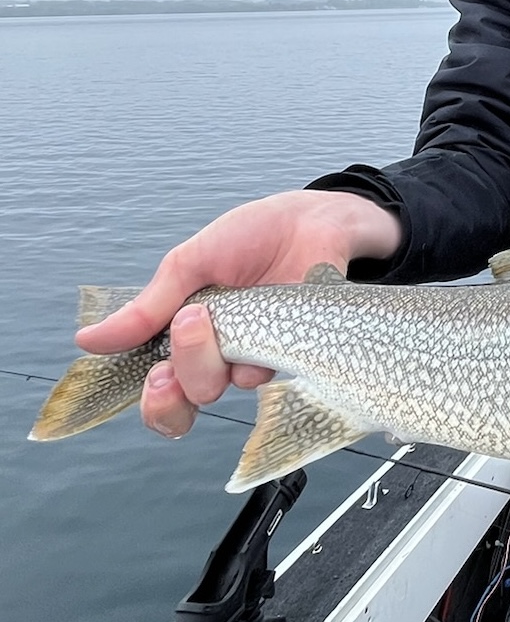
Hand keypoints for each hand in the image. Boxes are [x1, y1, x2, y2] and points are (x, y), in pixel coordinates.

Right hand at [75, 190, 401, 438]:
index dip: (154, 400)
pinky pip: (273, 369)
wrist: (309, 220)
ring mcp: (259, 355)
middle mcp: (220, 356)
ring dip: (219, 352)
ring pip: (228, 386)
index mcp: (186, 339)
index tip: (154, 377)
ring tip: (231, 307)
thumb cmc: (248, 238)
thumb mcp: (189, 264)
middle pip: (191, 397)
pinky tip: (272, 314)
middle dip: (186, 368)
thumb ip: (146, 308)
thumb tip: (88, 340)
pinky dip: (264, 345)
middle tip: (191, 322)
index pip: (161, 392)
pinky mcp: (295, 350)